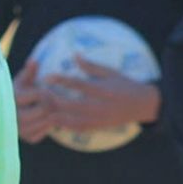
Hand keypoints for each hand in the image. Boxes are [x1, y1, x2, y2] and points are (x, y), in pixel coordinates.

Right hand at [14, 60, 56, 143]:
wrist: (10, 111)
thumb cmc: (20, 91)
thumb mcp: (23, 80)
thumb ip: (29, 71)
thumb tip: (34, 62)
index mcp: (13, 99)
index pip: (40, 95)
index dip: (47, 92)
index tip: (46, 90)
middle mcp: (14, 116)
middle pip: (46, 110)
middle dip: (52, 103)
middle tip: (52, 100)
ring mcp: (21, 129)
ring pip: (48, 121)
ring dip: (52, 114)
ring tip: (50, 108)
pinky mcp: (28, 138)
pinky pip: (46, 131)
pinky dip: (49, 125)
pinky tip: (45, 118)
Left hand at [45, 56, 159, 130]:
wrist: (143, 106)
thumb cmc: (125, 85)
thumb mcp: (111, 72)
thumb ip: (91, 66)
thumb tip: (74, 55)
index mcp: (102, 91)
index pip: (78, 85)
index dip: (60, 80)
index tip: (46, 77)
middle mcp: (98, 107)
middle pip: (69, 105)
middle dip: (51, 100)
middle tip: (39, 93)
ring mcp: (97, 120)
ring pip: (69, 120)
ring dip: (53, 114)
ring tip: (42, 106)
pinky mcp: (96, 128)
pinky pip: (74, 128)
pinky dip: (62, 124)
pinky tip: (52, 118)